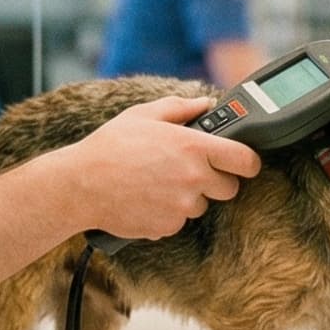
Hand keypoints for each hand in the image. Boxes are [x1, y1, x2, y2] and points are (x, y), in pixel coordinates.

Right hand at [68, 96, 263, 241]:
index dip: (248, 161)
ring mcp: (182, 206)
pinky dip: (168, 213)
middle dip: (216, 180)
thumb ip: (181, 107)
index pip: (246, 160)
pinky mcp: (168, 227)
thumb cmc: (110, 146)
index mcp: (194, 147)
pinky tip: (147, 198)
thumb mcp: (144, 115)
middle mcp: (194, 178)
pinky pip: (179, 221)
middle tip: (191, 170)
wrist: (81, 185)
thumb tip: (205, 103)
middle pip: (230, 188)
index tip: (243, 162)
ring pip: (202, 205)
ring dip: (189, 196)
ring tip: (158, 182)